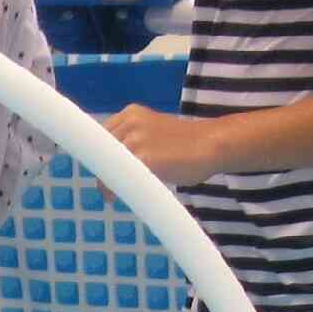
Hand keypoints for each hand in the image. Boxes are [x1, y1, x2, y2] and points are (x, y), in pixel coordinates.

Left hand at [104, 105, 224, 187]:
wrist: (212, 144)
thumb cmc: (188, 143)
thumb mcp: (154, 131)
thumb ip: (134, 139)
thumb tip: (115, 162)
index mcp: (131, 113)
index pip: (101, 136)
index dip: (101, 157)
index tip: (103, 172)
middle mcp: (130, 122)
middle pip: (100, 151)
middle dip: (102, 171)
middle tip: (106, 189)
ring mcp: (136, 139)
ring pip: (108, 166)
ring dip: (106, 183)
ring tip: (110, 196)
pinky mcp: (144, 158)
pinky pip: (120, 177)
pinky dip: (116, 190)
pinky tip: (118, 198)